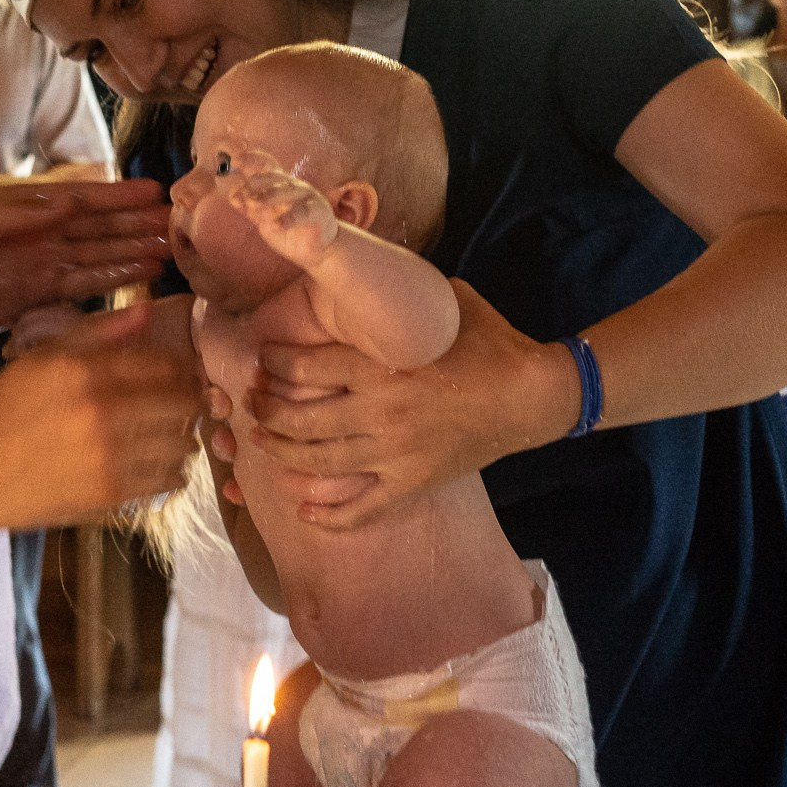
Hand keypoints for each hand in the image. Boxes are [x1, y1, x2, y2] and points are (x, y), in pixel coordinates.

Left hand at [0, 179, 169, 357]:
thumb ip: (16, 215)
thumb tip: (66, 202)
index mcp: (19, 209)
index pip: (77, 200)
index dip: (116, 196)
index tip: (154, 193)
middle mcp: (36, 233)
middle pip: (95, 226)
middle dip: (135, 222)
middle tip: (176, 223)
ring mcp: (40, 265)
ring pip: (97, 254)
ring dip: (132, 250)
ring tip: (171, 250)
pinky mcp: (39, 295)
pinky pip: (84, 283)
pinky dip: (113, 278)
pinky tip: (142, 275)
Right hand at [0, 304, 202, 529]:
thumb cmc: (7, 407)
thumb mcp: (45, 356)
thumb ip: (99, 331)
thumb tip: (149, 311)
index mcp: (88, 373)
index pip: (167, 365)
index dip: (183, 368)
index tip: (181, 373)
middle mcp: (105, 414)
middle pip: (184, 405)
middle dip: (189, 402)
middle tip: (181, 404)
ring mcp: (111, 458)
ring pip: (182, 445)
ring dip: (183, 437)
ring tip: (167, 435)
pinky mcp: (111, 495)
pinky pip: (167, 481)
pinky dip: (171, 471)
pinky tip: (156, 463)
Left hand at [227, 152, 335, 267]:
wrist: (318, 250)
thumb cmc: (290, 230)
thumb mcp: (264, 219)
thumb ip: (249, 209)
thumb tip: (233, 196)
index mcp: (278, 184)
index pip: (266, 166)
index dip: (252, 160)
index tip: (236, 161)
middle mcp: (292, 186)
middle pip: (274, 177)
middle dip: (256, 183)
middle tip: (242, 194)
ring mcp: (307, 197)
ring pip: (288, 191)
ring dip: (269, 197)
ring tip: (253, 204)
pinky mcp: (318, 212)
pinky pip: (302, 213)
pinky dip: (288, 219)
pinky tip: (276, 226)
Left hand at [245, 280, 575, 528]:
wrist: (533, 397)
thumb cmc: (491, 344)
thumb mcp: (446, 304)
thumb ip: (404, 295)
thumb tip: (372, 271)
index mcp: (384, 368)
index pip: (307, 368)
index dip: (274, 363)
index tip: (263, 359)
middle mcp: (382, 414)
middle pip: (301, 420)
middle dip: (266, 411)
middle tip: (253, 403)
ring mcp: (396, 454)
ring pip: (319, 464)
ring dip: (281, 455)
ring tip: (263, 443)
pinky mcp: (413, 484)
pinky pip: (361, 509)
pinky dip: (328, 515)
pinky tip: (303, 510)